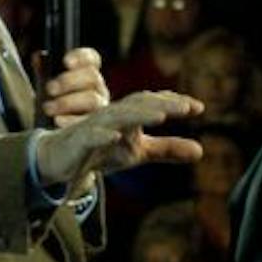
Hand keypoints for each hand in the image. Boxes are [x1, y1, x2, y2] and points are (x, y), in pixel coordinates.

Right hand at [33, 90, 202, 187]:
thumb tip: (201, 151)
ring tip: (160, 116)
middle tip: (186, 107)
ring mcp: (95, 127)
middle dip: (162, 104)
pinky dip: (102, 135)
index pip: (153, 103)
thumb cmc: (102, 149)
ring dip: (138, 115)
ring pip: (117, 116)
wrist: (60, 158)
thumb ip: (167, 148)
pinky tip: (115, 137)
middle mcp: (113, 115)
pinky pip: (90, 136)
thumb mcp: (138, 151)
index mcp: (129, 115)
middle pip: (138, 104)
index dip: (174, 103)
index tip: (198, 107)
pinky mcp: (78, 141)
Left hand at [40, 47, 108, 125]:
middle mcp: (98, 89)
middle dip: (69, 81)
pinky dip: (72, 121)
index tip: (65, 61)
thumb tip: (38, 57)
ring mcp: (100, 109)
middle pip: (92, 77)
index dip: (81, 57)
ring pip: (92, 99)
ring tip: (48, 108)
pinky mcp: (97, 128)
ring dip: (68, 102)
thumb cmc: (53, 104)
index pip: (92, 59)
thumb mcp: (47, 85)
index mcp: (88, 74)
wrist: (53, 134)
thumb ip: (44, 70)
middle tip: (49, 89)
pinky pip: (89, 123)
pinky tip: (58, 120)